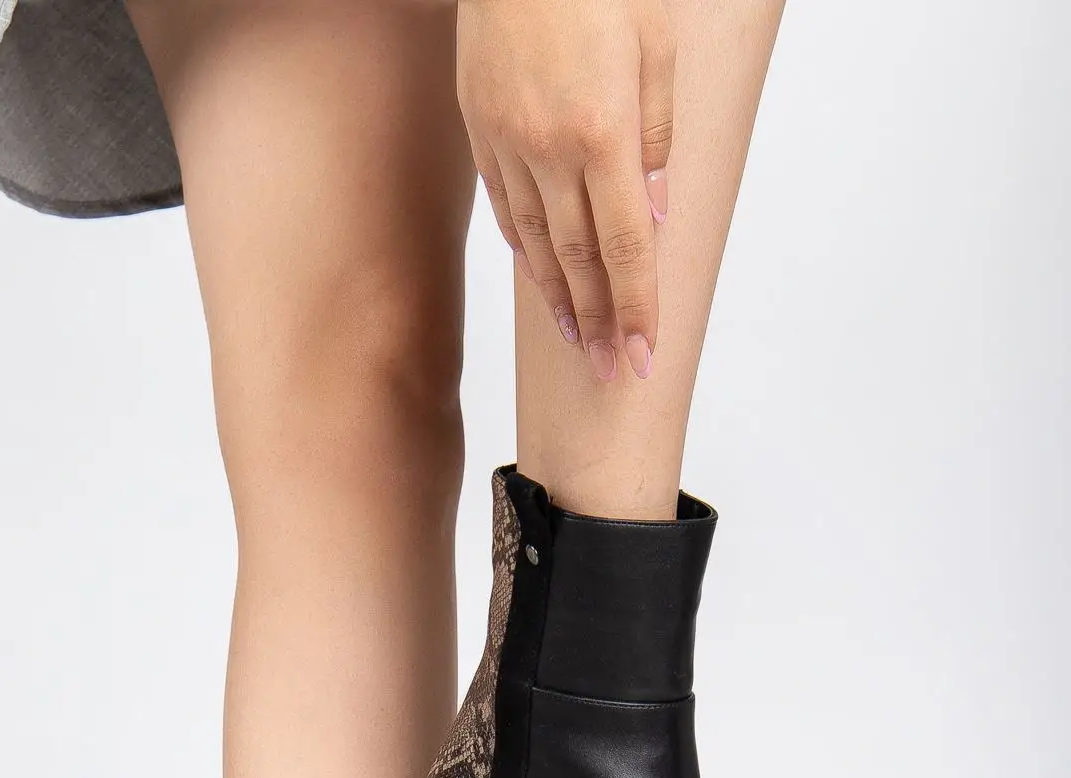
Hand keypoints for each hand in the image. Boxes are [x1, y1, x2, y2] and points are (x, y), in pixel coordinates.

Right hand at [457, 0, 673, 379]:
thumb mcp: (657, 45)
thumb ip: (659, 135)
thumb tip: (655, 218)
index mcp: (602, 131)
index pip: (625, 247)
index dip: (635, 309)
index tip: (641, 357)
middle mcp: (549, 148)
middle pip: (579, 260)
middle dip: (599, 322)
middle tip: (610, 371)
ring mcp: (508, 140)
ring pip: (536, 242)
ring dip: (561, 299)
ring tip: (579, 341)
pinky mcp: (480, 126)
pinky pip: (504, 206)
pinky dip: (525, 251)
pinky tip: (540, 280)